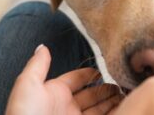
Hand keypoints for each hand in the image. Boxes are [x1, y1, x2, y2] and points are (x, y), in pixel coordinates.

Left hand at [6, 45, 122, 114]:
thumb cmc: (26, 113)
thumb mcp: (28, 86)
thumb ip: (38, 65)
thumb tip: (42, 46)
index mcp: (56, 93)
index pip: (78, 79)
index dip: (91, 73)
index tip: (105, 68)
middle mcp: (68, 107)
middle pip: (92, 94)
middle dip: (106, 88)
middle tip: (122, 82)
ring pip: (99, 108)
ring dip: (112, 101)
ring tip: (127, 93)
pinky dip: (115, 112)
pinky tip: (124, 106)